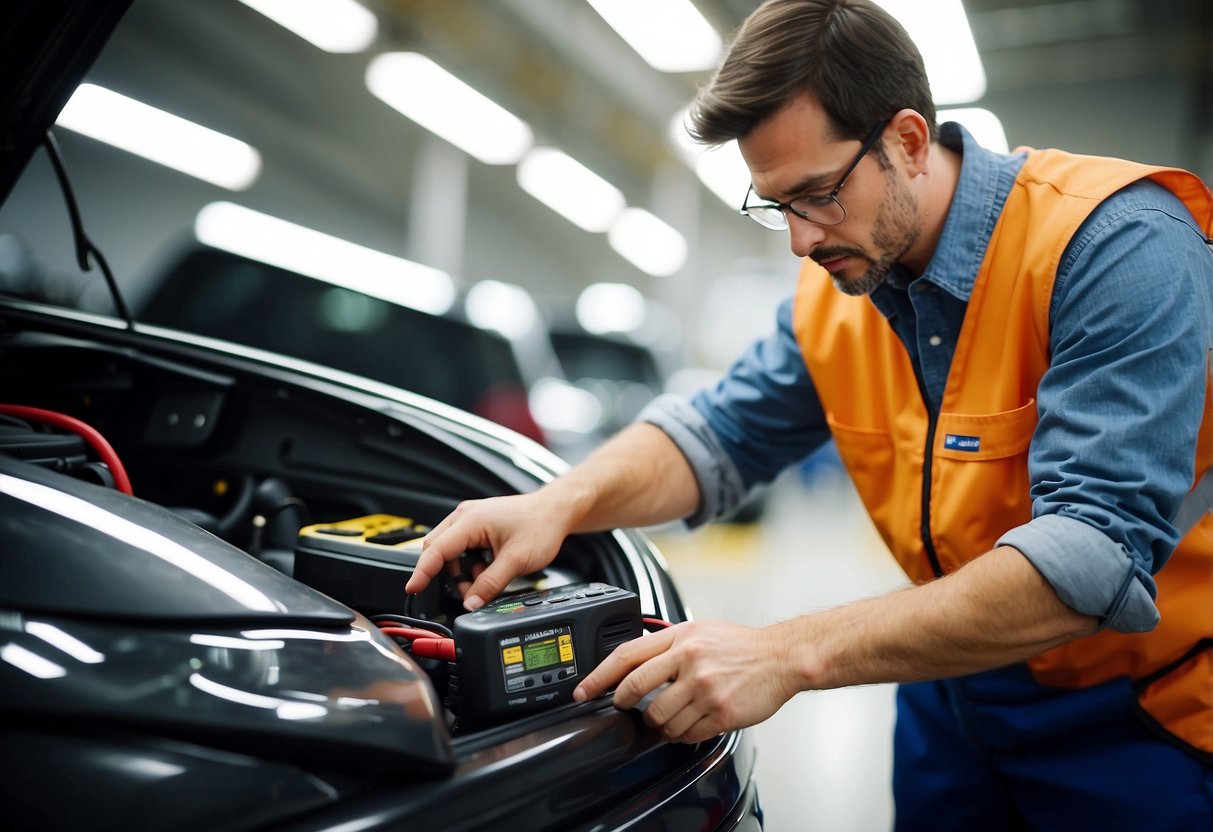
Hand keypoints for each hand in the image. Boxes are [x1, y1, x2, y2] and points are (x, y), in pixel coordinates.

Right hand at [404, 492, 572, 609]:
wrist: (556, 511)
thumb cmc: (540, 525)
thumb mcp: (516, 561)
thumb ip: (490, 584)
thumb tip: (471, 603)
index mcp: (470, 520)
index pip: (436, 550)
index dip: (422, 572)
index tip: (412, 587)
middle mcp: (465, 516)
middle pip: (438, 550)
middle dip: (448, 575)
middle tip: (468, 591)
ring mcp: (470, 518)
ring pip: (450, 551)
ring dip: (462, 571)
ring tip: (486, 579)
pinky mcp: (477, 524)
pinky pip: (462, 548)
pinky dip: (470, 563)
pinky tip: (489, 567)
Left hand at [573, 620, 798, 742]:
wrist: (780, 657)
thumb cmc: (740, 645)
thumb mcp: (699, 631)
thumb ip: (667, 644)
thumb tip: (633, 662)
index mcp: (681, 637)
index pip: (627, 656)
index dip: (599, 676)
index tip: (583, 690)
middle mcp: (690, 660)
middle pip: (635, 689)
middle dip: (623, 703)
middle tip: (625, 707)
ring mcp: (704, 688)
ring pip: (659, 718)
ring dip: (658, 723)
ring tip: (670, 714)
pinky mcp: (720, 712)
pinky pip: (686, 733)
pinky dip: (682, 733)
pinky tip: (690, 723)